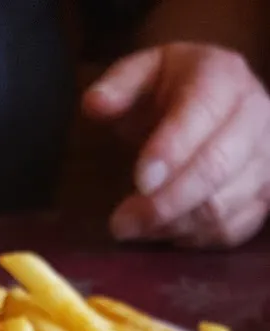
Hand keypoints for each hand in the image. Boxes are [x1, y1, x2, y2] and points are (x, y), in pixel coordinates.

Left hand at [84, 44, 269, 247]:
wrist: (219, 104)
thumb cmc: (174, 90)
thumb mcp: (144, 73)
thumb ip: (118, 85)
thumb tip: (94, 104)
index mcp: (223, 76)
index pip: (202, 113)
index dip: (171, 150)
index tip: (139, 180)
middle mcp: (255, 116)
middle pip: (216, 168)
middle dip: (164, 202)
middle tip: (121, 223)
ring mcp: (265, 160)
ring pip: (223, 206)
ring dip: (172, 225)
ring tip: (133, 228)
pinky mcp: (264, 196)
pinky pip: (231, 230)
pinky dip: (192, 239)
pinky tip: (162, 232)